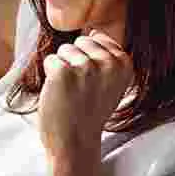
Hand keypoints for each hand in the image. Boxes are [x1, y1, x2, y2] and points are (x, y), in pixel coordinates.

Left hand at [38, 32, 134, 164]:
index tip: (94, 84)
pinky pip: (50, 60)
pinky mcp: (63, 72)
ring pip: (64, 50)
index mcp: (124, 64)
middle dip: (75, 62)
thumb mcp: (111, 84)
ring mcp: (86, 67)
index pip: (98, 38)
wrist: (75, 144)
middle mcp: (109, 63)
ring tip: (71, 93)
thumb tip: (94, 31)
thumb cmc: (89, 113)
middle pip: (80, 41)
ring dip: (63, 70)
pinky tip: (60, 95)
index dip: (90, 60)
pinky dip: (50, 78)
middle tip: (81, 90)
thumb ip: (108, 58)